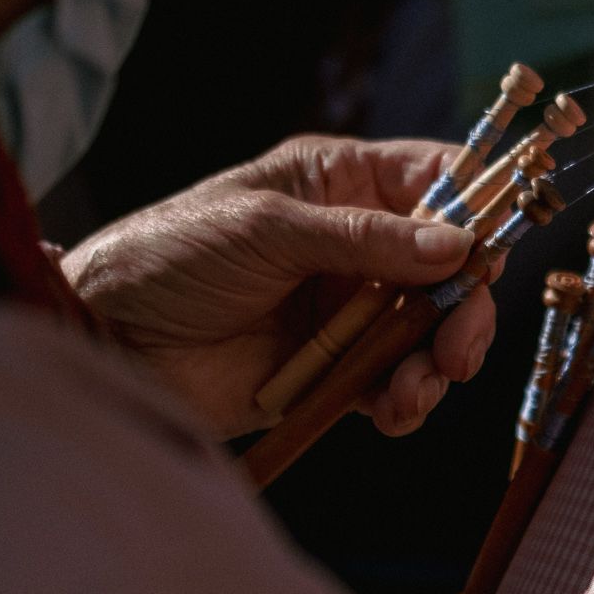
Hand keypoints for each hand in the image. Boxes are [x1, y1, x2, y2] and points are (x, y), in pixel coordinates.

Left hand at [63, 135, 496, 438]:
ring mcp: (347, 309)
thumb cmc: (168, 258)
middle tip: (458, 350)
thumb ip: (362, 239)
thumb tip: (457, 244)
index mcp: (340, 183)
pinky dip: (405, 403)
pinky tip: (390, 412)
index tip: (489, 253)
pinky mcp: (332, 370)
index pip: (438, 180)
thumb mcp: (264, 230)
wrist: (104, 342)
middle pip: (450, 268)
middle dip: (464, 311)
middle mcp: (356, 243)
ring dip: (438, 365)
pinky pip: (394, 385)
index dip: (477, 210)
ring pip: (430, 333)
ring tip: (415, 392)